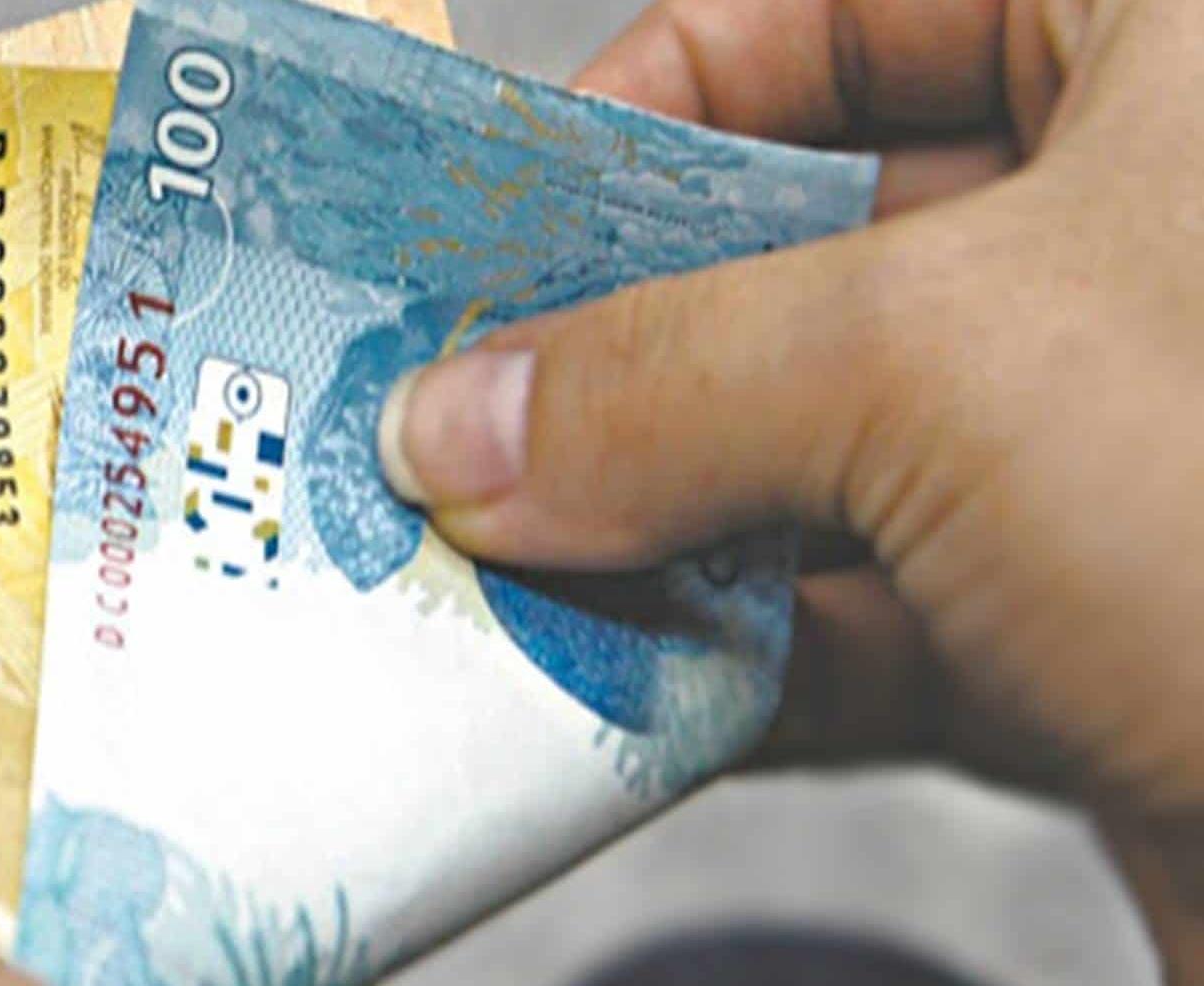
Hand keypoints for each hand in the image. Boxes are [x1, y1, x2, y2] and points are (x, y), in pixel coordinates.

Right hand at [379, 0, 1203, 976]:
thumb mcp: (954, 368)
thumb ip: (670, 377)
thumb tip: (469, 423)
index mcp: (1172, 48)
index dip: (645, 94)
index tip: (493, 222)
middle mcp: (1148, 237)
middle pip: (794, 248)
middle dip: (615, 349)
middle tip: (456, 415)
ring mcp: (1121, 454)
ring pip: (814, 456)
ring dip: (646, 524)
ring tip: (493, 566)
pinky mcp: (1101, 641)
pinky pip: (863, 621)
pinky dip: (731, 659)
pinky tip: (617, 689)